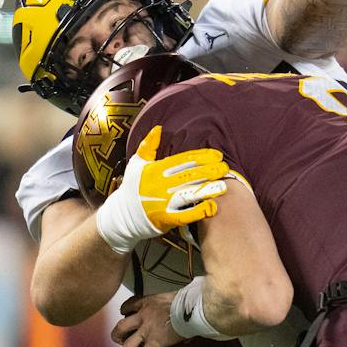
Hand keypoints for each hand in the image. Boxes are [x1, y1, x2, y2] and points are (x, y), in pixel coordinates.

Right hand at [94, 126, 230, 253]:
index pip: (183, 160)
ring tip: (223, 186)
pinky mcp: (164, 219)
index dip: (201, 157)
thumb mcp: (137, 164)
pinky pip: (184, 215)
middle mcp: (159, 184)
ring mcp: (162, 202)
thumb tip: (158, 128)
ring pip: (188, 194)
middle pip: (189, 175)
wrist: (121, 215)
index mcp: (155, 169)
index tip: (217, 155)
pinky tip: (211, 207)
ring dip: (207, 190)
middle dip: (209, 171)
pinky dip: (198, 211)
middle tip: (225, 168)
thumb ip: (148, 146)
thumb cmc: (132, 188)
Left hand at [113, 292, 184, 346]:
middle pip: (121, 326)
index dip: (124, 311)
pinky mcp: (155, 342)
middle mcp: (143, 316)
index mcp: (147, 303)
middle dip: (117, 335)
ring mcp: (147, 330)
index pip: (128, 305)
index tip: (125, 314)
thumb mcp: (173, 296)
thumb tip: (181, 301)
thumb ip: (170, 301)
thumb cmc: (187, 300)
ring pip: (128, 344)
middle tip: (119, 340)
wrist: (190, 307)